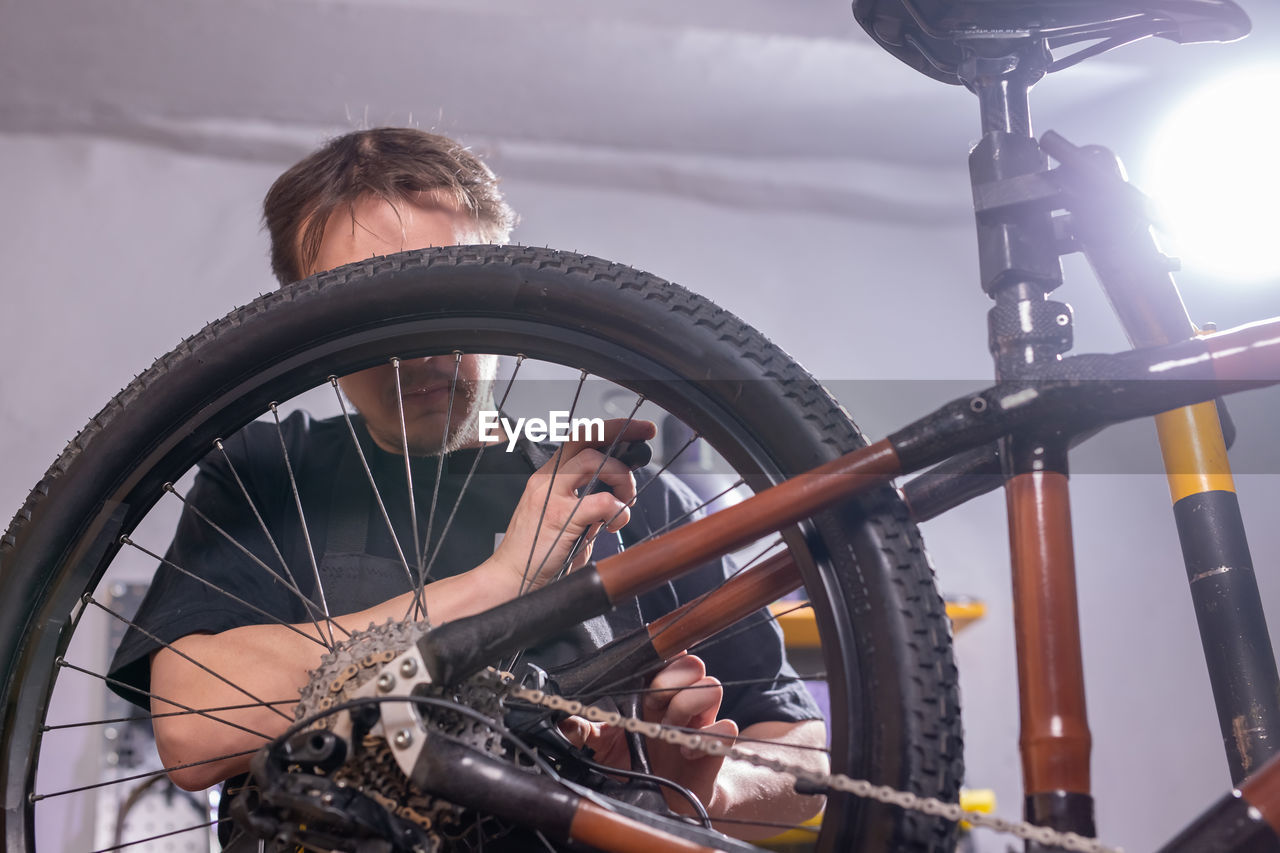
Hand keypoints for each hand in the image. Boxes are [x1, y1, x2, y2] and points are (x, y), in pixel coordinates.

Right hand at [487, 418, 654, 592]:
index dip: (609, 430)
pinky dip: (617, 510)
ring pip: (593, 461)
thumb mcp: (564, 520)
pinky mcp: (559, 518)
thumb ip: (587, 504)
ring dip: (621, 478)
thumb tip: (618, 496)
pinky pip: (601, 501)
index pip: (578, 440)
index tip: (636, 430)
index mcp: (548, 478)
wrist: (510, 580)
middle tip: (645, 439)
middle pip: (584, 438)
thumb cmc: (538, 556)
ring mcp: (550, 497)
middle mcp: (546, 480)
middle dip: (620, 431)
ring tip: (626, 501)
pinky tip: (615, 524)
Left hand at [562, 653, 738, 815]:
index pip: (668, 655)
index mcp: (654, 694)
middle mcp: (682, 701)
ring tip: (669, 733)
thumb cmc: (636, 767)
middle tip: (654, 708)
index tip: (645, 674)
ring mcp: (703, 722)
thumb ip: (584, 732)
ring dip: (687, 707)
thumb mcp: (603, 749)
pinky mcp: (717, 747)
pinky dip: (706, 739)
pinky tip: (686, 754)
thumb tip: (564, 721)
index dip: (661, 656)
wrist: (666, 803)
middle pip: (692, 663)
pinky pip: (727, 727)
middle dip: (669, 682)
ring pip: (712, 686)